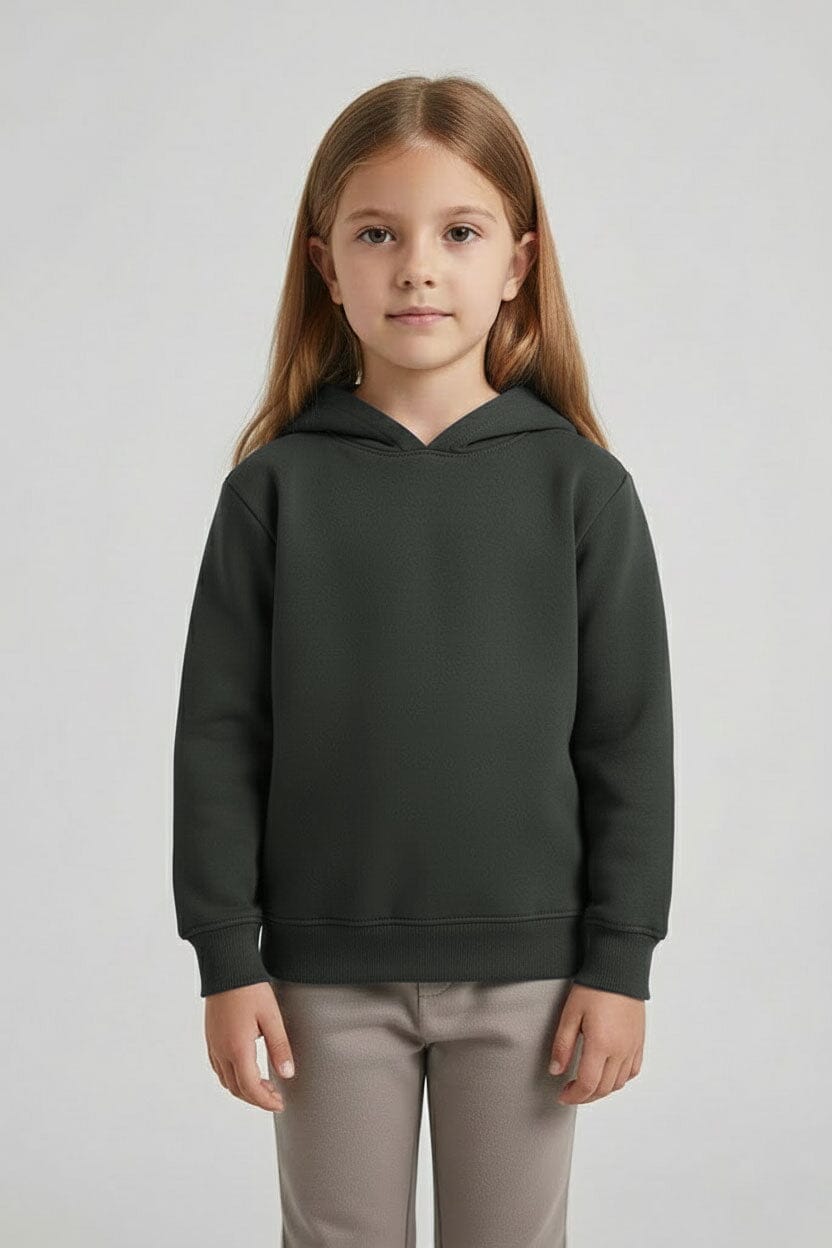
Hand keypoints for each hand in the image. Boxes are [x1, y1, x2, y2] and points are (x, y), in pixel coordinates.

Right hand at [204, 981, 295, 1111]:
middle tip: (275, 1097)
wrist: (226, 968)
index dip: (265, 1101)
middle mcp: (221, 1051)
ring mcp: (213, 1045)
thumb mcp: (271, 1017)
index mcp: (237, 1048)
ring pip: (226, 1081)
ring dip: (244, 1089)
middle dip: (256, 1098)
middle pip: (236, 1089)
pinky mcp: (210, 1038)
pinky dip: (232, 1078)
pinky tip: (246, 1070)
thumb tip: (287, 1074)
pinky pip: (218, 1068)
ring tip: (264, 1085)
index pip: (250, 1088)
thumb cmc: (250, 989)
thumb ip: (279, 1047)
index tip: (279, 1104)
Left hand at [548, 982, 643, 1103]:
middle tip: (570, 1092)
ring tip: (587, 1084)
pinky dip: (620, 1079)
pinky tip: (608, 1074)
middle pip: (604, 1088)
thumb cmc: (594, 988)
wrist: (619, 969)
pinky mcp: (639, 1041)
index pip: (588, 1084)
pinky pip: (632, 1071)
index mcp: (601, 1045)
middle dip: (585, 1096)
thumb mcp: (570, 1014)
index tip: (562, 1096)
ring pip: (619, 1083)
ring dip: (602, 1090)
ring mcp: (632, 1047)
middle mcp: (620, 1050)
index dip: (573, 1096)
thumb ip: (562, 1045)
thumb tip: (556, 1070)